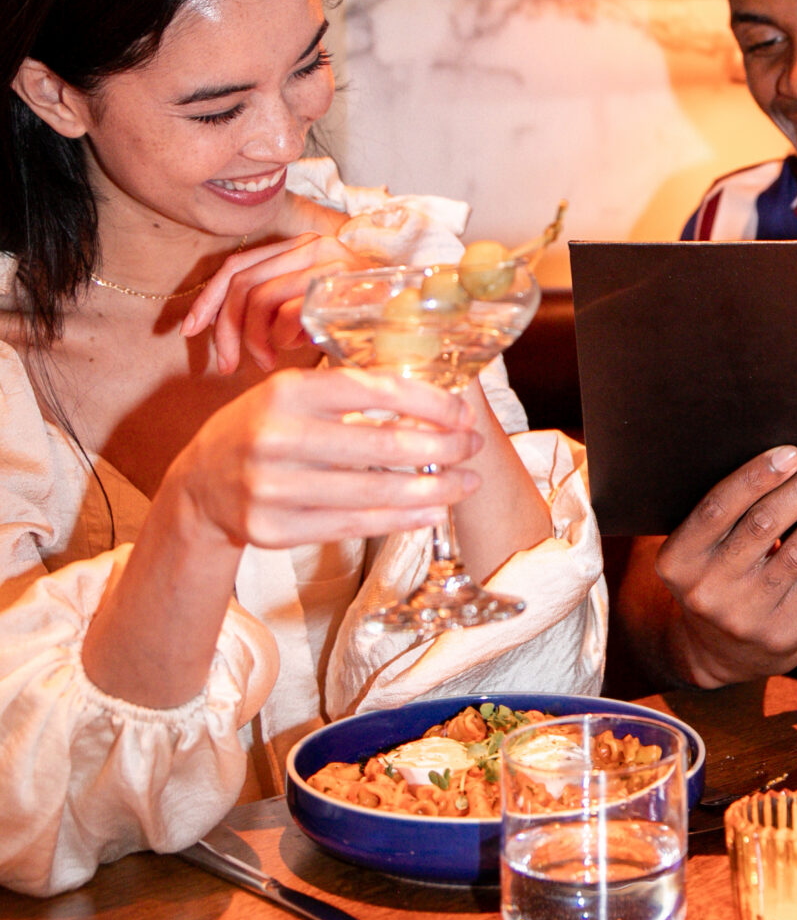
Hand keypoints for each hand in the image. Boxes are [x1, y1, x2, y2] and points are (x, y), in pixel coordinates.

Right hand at [164, 366, 484, 552]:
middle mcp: (276, 437)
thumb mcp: (292, 393)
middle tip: (473, 446)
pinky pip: (353, 525)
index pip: (375, 389)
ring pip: (374, 491)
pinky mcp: (273, 530)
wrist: (200, 483)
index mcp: (286, 391)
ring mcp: (272, 488)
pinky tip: (431, 511)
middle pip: (382, 444)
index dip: (428, 401)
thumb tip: (432, 393)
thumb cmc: (264, 427)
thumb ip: (350, 390)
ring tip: (465, 483)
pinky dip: (400, 519)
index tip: (463, 412)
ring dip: (432, 489)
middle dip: (441, 446)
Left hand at [180, 234, 363, 372]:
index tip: (188, 331)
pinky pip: (288, 311)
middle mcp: (314, 245)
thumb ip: (273, 309)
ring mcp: (329, 261)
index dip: (207, 300)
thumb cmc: (364, 324)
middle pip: (241, 284)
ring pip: (258, 298)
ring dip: (253, 338)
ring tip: (266, 361)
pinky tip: (294, 350)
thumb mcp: (308, 311)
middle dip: (224, 330)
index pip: (238, 266)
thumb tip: (221, 331)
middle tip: (226, 365)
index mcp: (302, 247)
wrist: (422, 322)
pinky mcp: (342, 282)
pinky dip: (283, 336)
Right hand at [651, 445, 796, 686]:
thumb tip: (793, 460)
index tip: (793, 451)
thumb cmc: (717, 575)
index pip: (717, 508)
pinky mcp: (783, 633)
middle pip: (764, 525)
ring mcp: (746, 616)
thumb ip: (729, 511)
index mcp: (678, 560)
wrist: (722, 654)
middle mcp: (707, 590)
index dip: (756, 477)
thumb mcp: (701, 549)